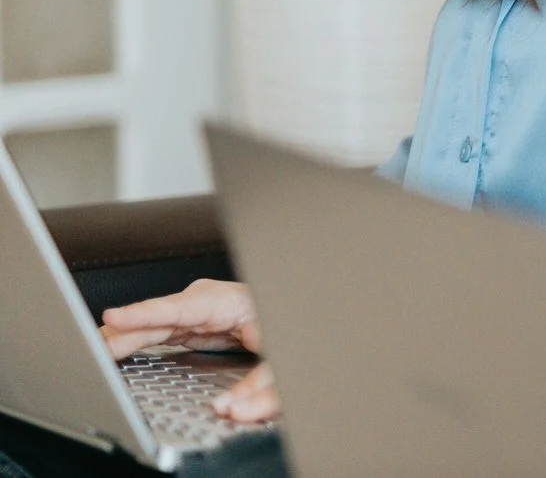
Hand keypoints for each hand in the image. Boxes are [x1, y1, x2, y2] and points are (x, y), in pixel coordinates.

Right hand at [100, 279, 281, 420]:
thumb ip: (261, 386)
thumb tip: (231, 409)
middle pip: (158, 319)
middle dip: (122, 332)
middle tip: (88, 348)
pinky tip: (115, 350)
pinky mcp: (191, 323)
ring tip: (91, 351)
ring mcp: (196, 311)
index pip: (179, 308)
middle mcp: (207, 302)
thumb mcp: (281, 358)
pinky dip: (134, 340)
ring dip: (122, 337)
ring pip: (153, 325)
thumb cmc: (288, 325)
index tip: (113, 316)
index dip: (145, 313)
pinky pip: (157, 331)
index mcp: (227, 301)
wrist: (293, 312)